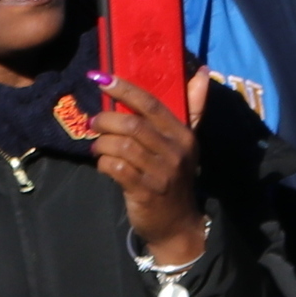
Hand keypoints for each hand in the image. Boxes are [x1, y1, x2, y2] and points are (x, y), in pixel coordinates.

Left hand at [90, 69, 210, 265]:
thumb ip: (193, 108)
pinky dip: (103, 162)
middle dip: (106, 120)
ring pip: (122, 146)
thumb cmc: (175, 178)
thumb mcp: (186, 144)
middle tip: (94, 123)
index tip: (102, 79)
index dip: (125, 89)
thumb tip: (202, 71)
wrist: (178, 224)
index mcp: (183, 135)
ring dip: (102, 143)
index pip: (152, 104)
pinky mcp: (145, 192)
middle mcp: (175, 152)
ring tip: (96, 145)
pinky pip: (116, 168)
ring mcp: (161, 173)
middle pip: (133, 125)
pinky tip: (102, 163)